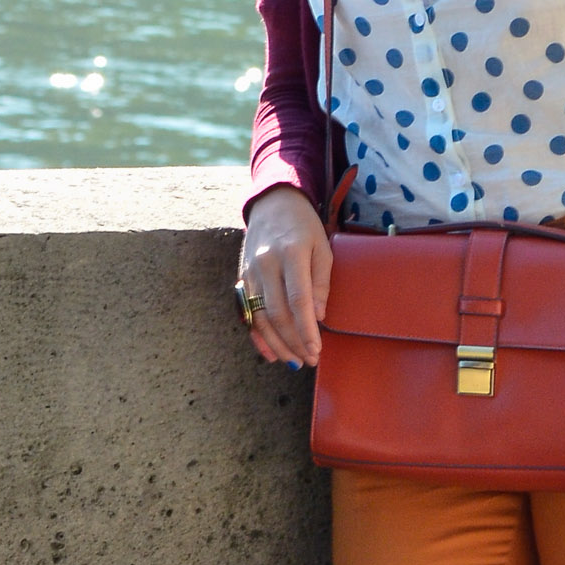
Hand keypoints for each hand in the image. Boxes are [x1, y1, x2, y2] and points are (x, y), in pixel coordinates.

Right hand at [237, 186, 330, 367]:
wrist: (272, 203)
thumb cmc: (304, 226)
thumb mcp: (322, 247)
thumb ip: (321, 282)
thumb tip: (318, 317)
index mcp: (290, 254)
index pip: (298, 301)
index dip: (306, 330)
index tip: (316, 350)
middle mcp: (266, 265)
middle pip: (277, 314)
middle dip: (293, 342)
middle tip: (308, 360)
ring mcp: (250, 273)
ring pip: (260, 317)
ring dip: (277, 344)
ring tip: (293, 361)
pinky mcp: (242, 278)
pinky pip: (248, 313)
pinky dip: (258, 336)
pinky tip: (270, 352)